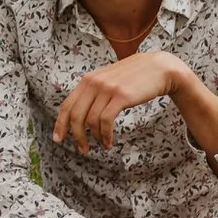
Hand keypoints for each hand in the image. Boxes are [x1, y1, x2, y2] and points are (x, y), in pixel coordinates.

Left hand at [53, 52, 191, 151]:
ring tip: (102, 145)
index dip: (60, 124)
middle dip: (76, 136)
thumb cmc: (134, 77)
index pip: (67, 105)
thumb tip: (82, 112)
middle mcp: (94, 82)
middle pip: (75, 115)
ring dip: (95, 138)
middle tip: (83, 150)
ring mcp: (107, 88)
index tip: (58, 139)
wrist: (159, 68)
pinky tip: (109, 142)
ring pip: (91, 120)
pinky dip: (105, 135)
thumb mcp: (109, 79)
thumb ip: (95, 91)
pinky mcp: (121, 96)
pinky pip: (106, 121)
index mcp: (88, 80)